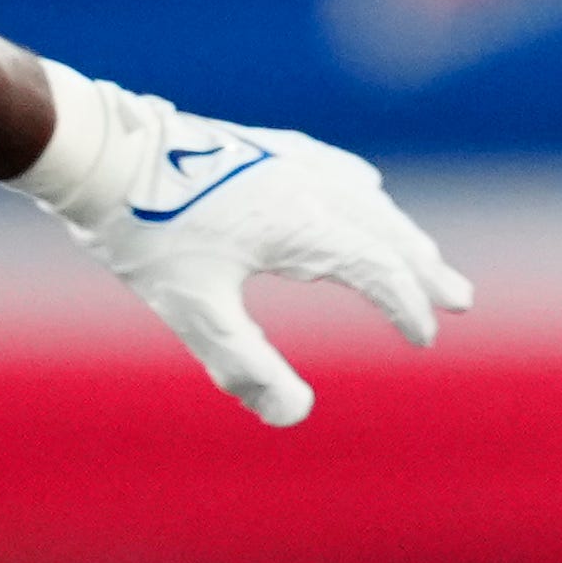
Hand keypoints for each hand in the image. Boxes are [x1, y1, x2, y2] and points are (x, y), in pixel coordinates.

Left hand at [17, 69, 468, 425]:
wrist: (101, 153)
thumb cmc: (145, 234)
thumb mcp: (193, 310)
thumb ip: (245, 365)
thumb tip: (294, 416)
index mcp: (303, 225)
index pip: (379, 271)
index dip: (407, 307)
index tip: (423, 338)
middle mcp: (310, 186)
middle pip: (389, 232)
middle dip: (426, 268)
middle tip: (461, 298)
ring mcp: (289, 161)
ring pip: (367, 199)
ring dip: (402, 233)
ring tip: (424, 255)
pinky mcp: (265, 146)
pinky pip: (338, 168)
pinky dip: (367, 193)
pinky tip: (367, 189)